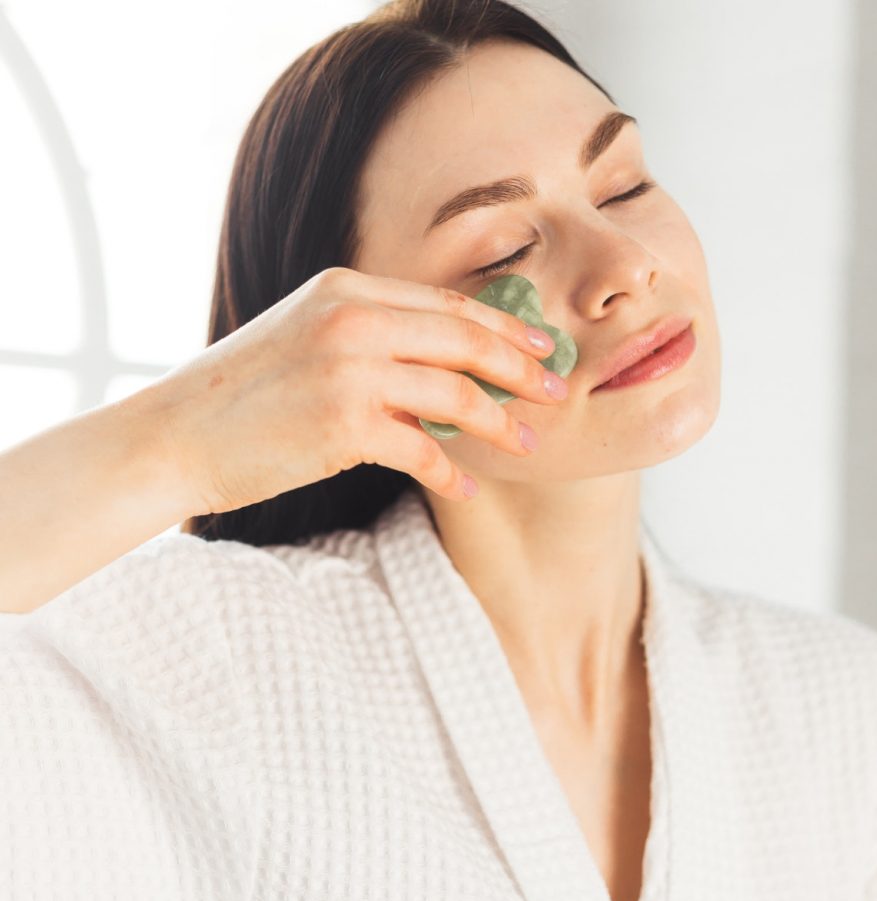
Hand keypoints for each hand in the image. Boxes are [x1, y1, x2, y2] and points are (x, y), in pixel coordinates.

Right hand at [147, 266, 568, 514]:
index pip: (446, 303)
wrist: (174, 435)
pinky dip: (449, 471)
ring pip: (454, 393)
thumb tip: (440, 370)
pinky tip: (464, 487)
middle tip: (556, 392)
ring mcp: (347, 371)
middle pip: (464, 339)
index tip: (539, 348)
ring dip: (498, 422)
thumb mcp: (304, 339)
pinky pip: (422, 449)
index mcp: (345, 290)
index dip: (502, 327)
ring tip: (526, 443)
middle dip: (520, 367)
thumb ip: (369, 340)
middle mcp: (351, 321)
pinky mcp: (343, 425)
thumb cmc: (242, 394)